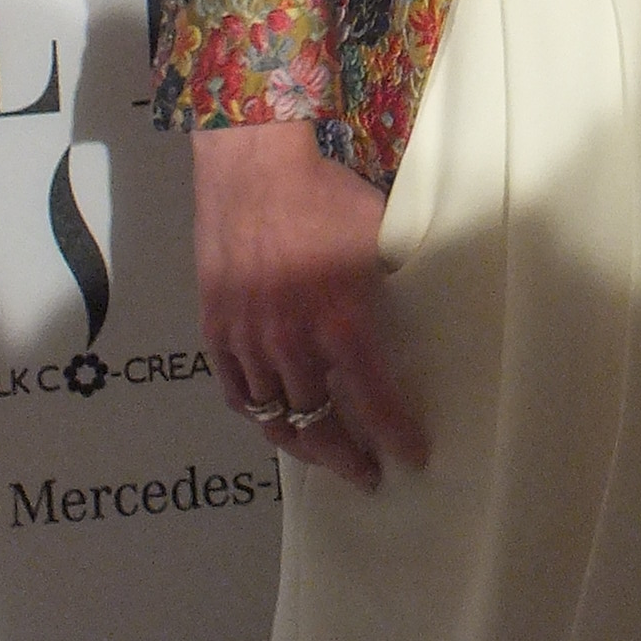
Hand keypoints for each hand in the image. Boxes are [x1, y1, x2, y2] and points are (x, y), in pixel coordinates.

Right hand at [193, 123, 431, 489]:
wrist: (253, 165)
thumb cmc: (324, 194)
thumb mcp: (377, 236)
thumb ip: (394, 280)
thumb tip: (425, 301)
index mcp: (340, 318)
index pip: (373, 398)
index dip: (394, 435)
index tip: (412, 459)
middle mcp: (291, 340)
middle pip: (317, 423)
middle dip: (345, 456)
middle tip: (365, 474)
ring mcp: (247, 337)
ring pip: (273, 417)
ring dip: (301, 444)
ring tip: (324, 456)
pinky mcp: (215, 328)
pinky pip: (235, 391)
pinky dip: (257, 414)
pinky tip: (275, 421)